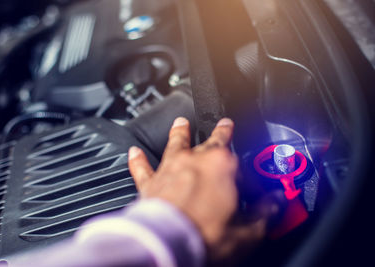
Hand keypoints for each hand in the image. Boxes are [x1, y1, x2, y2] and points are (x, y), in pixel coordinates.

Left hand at [128, 117, 278, 265]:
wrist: (166, 243)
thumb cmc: (203, 235)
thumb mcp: (245, 232)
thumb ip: (263, 214)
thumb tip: (274, 205)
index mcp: (222, 167)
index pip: (241, 162)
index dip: (248, 172)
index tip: (252, 182)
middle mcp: (194, 161)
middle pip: (210, 142)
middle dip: (220, 132)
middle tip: (224, 125)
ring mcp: (171, 169)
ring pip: (176, 144)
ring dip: (179, 132)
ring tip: (181, 123)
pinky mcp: (150, 184)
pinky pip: (142, 168)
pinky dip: (138, 160)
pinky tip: (134, 152)